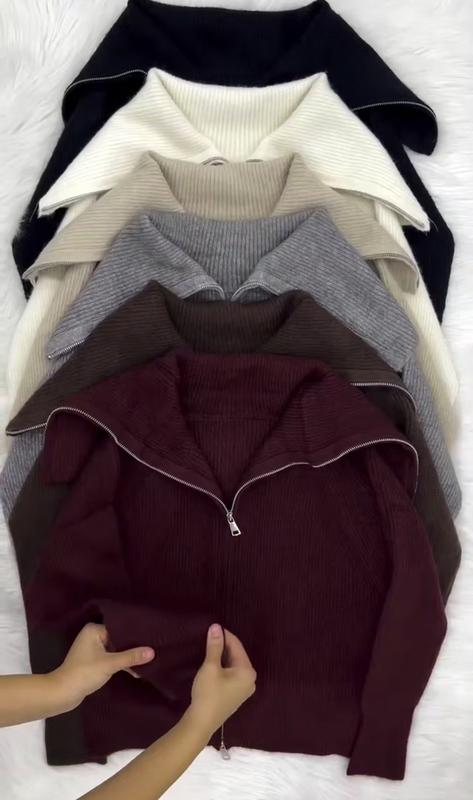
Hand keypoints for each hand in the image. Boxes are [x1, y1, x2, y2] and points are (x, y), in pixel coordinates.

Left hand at [50, 623, 154, 711]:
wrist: (63, 694)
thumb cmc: (84, 673)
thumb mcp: (110, 664)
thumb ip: (131, 657)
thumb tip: (152, 651)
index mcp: (94, 630)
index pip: (119, 629)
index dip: (135, 636)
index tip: (152, 639)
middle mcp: (92, 636)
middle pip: (118, 640)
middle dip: (132, 648)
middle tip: (153, 650)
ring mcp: (92, 649)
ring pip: (115, 650)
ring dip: (127, 658)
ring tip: (147, 663)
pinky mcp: (93, 662)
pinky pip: (111, 659)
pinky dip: (120, 665)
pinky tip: (135, 671)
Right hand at [187, 624, 255, 738]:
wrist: (202, 722)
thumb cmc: (208, 693)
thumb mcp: (210, 667)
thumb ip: (214, 646)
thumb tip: (216, 626)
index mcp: (248, 671)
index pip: (237, 646)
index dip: (225, 635)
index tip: (213, 627)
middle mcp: (250, 679)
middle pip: (237, 655)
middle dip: (224, 645)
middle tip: (210, 636)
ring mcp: (244, 689)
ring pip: (234, 665)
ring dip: (223, 656)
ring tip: (210, 647)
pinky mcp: (236, 695)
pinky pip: (232, 674)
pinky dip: (224, 666)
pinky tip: (214, 663)